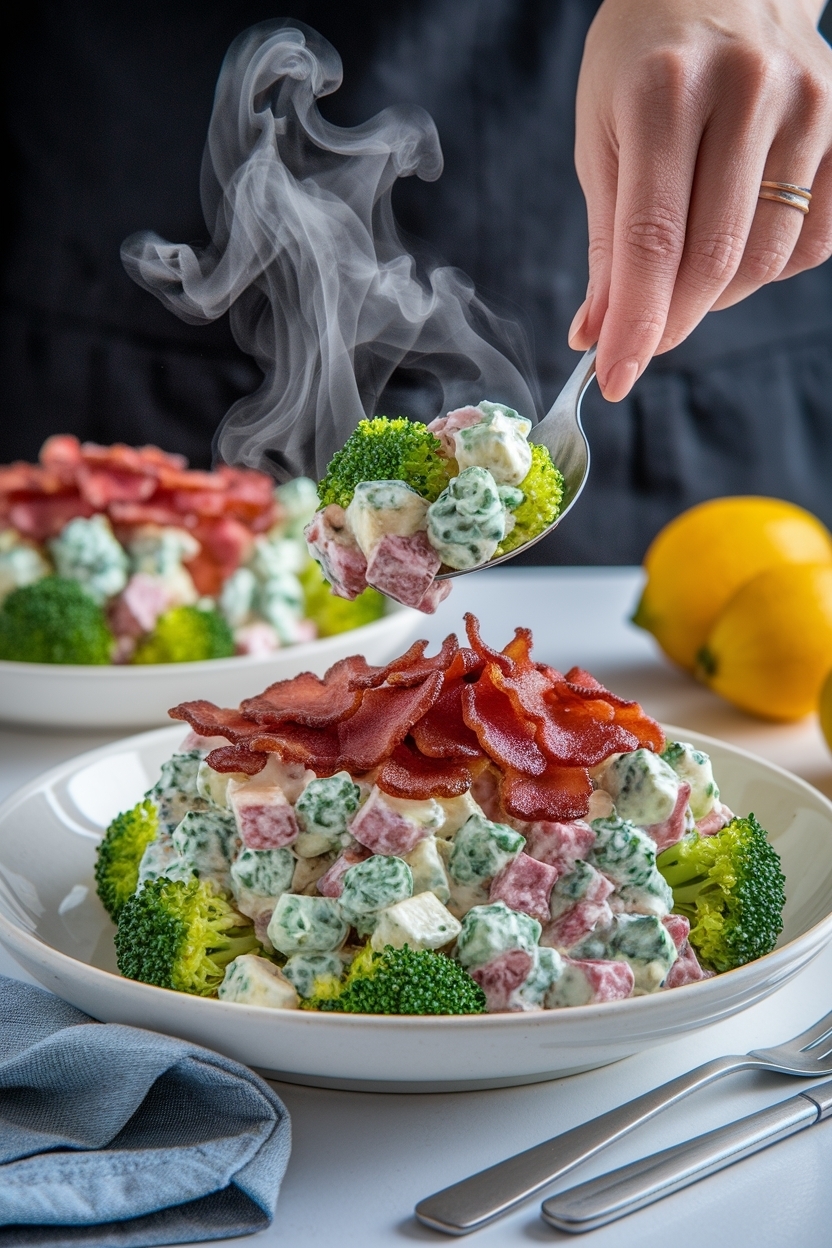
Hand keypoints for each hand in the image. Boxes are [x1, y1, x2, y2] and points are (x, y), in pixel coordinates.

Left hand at [568, 0, 831, 400]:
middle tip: (643, 342)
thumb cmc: (644, 64)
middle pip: (713, 257)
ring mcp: (809, 105)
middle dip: (671, 321)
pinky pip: (814, 242)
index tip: (614, 378)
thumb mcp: (601, 137)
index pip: (652, 238)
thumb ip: (606, 242)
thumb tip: (596, 335)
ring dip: (716, 296)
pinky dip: (768, 267)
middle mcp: (747, 89)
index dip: (635, 323)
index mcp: (664, 89)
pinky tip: (737, 239)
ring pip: (765, 259)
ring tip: (685, 271)